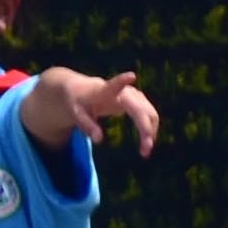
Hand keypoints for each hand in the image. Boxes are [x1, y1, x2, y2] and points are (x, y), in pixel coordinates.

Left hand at [40, 67, 160, 158]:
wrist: (82, 89)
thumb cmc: (78, 101)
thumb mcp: (76, 113)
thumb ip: (86, 125)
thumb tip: (99, 140)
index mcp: (105, 91)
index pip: (113, 86)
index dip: (121, 81)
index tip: (131, 76)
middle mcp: (124, 91)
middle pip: (141, 109)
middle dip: (146, 128)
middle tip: (145, 150)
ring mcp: (134, 95)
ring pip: (150, 113)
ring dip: (151, 131)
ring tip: (145, 152)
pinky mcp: (138, 101)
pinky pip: (149, 115)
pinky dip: (150, 128)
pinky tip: (147, 143)